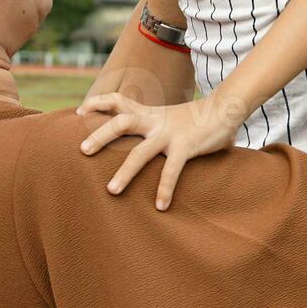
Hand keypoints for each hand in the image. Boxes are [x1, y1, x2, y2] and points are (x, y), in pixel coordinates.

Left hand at [75, 92, 242, 209]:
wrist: (225, 108)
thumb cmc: (198, 118)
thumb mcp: (170, 117)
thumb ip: (157, 126)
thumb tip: (147, 141)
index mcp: (150, 113)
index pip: (119, 101)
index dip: (99, 102)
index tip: (81, 109)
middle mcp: (156, 121)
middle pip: (121, 122)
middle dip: (100, 135)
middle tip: (82, 150)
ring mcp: (170, 134)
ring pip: (141, 152)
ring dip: (125, 172)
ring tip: (111, 190)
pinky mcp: (185, 147)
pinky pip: (171, 170)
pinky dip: (165, 188)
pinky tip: (161, 206)